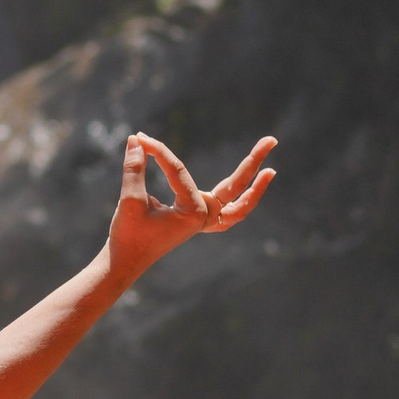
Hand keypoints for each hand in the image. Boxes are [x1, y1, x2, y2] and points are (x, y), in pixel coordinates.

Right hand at [105, 129, 276, 283]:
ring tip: (271, 169)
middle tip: (272, 139)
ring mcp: (204, 221)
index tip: (141, 137)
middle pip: (237, 186)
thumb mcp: (130, 200)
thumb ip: (134, 169)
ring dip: (256, 187)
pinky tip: (250, 186)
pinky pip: (229, 211)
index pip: (179, 172)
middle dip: (254, 162)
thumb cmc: (128, 234)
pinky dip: (241, 200)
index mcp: (193, 213)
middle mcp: (205, 217)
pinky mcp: (198, 221)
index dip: (158, 152)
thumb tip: (136, 140)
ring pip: (241, 204)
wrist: (126, 261)